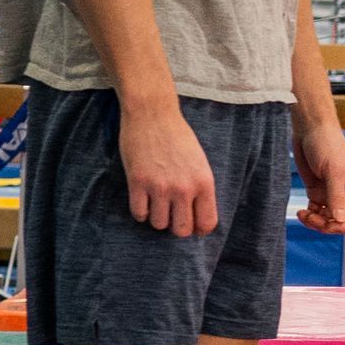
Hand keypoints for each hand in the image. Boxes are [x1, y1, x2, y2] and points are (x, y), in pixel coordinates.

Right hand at [120, 96, 217, 237]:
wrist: (153, 114)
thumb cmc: (178, 137)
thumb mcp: (200, 162)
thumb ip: (200, 189)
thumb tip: (198, 219)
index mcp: (204, 182)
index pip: (207, 223)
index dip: (199, 229)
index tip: (192, 225)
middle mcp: (184, 188)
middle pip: (182, 230)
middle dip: (177, 226)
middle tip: (172, 214)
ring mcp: (159, 186)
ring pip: (159, 224)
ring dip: (157, 217)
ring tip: (156, 202)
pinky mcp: (138, 182)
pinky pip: (139, 214)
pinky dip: (141, 211)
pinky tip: (143, 199)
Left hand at [293, 113, 344, 232]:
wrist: (310, 129)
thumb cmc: (327, 143)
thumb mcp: (333, 170)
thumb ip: (337, 196)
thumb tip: (340, 220)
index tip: (330, 225)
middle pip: (341, 222)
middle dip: (326, 224)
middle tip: (311, 218)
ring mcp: (331, 194)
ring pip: (327, 220)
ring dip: (315, 222)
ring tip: (303, 215)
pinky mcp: (317, 191)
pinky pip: (315, 212)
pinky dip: (309, 216)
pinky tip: (301, 212)